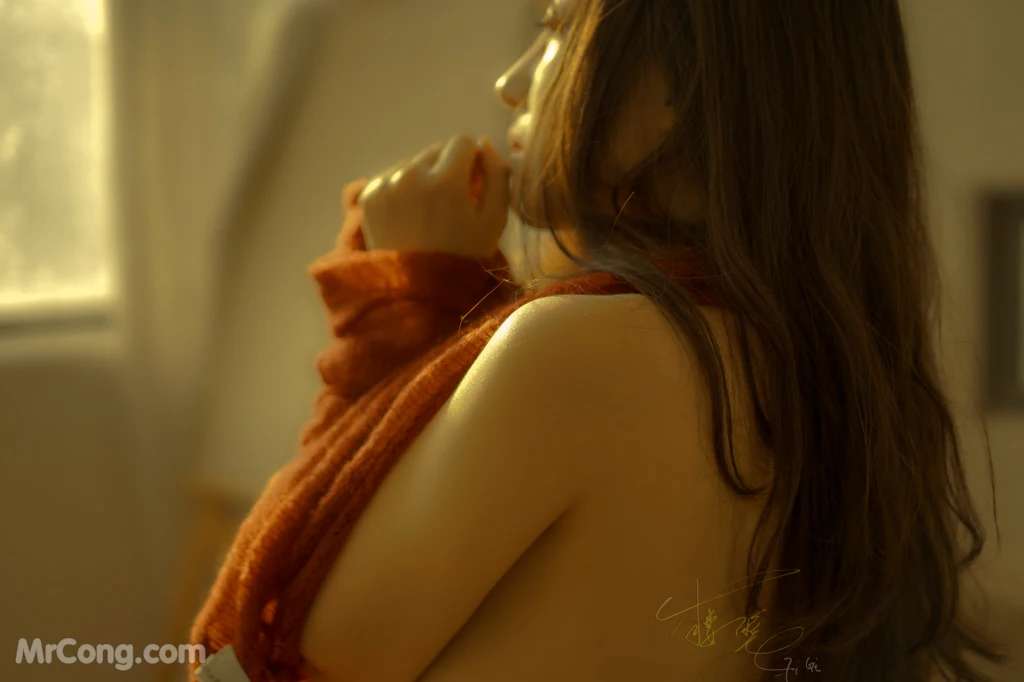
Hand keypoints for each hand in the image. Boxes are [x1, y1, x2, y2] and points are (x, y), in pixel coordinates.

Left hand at [355, 134, 510, 258]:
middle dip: (448, 169)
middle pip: (437, 150)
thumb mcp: (495, 221)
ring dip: (425, 178)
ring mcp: (386, 184)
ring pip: (414, 163)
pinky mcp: (369, 195)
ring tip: (429, 213)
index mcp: (446, 180)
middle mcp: (411, 174)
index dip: (473, 161)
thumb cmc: (464, 258)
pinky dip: (403, 190)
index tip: (473, 185)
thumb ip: (497, 176)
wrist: (418, 293)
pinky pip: (393, 177)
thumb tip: (484, 143)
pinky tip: (410, 217)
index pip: (463, 141)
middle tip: (451, 204)